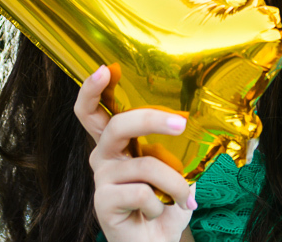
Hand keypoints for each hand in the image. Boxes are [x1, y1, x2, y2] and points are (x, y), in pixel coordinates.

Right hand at [75, 65, 196, 241]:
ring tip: (184, 199)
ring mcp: (101, 179)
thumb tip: (190, 123)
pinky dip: (160, 204)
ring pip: (144, 165)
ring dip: (174, 183)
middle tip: (180, 124)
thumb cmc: (164, 205)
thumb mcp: (174, 171)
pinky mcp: (102, 202)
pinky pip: (141, 192)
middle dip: (150, 119)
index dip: (91, 89)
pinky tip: (156, 213)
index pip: (92, 110)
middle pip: (117, 126)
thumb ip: (175, 149)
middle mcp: (103, 156)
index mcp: (116, 143)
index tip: (105, 69)